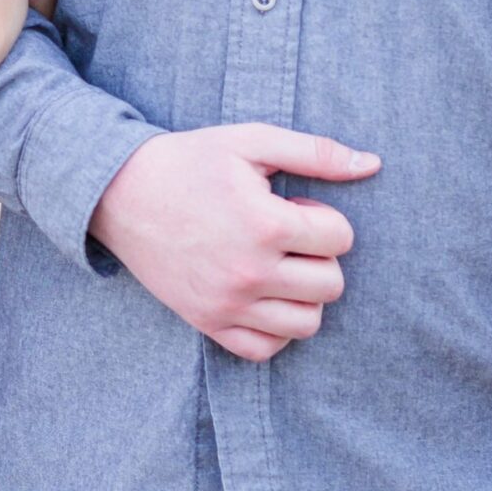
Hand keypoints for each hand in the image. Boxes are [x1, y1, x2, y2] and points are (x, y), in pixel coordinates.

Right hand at [89, 125, 380, 360]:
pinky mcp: (208, 323)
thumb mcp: (251, 142)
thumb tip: (372, 164)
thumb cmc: (191, 161)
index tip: (294, 206)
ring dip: (303, 294)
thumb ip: (315, 152)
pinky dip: (275, 328)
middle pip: (331, 284)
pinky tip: (262, 295)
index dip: (324, 218)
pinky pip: (266, 349)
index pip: (341, 238)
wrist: (119, 192)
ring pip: (307, 323)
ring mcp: (227, 304)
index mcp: (265, 224)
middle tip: (285, 236)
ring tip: (277, 265)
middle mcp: (249, 272)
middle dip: (319, 256)